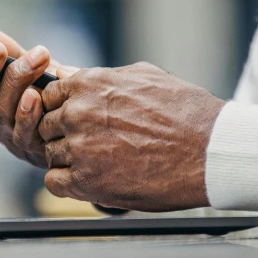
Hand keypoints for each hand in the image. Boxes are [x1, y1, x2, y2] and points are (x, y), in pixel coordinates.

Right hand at [0, 23, 73, 167]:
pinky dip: (31, 111)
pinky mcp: (31, 147)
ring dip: (17, 78)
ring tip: (39, 55)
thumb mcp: (28, 63)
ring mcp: (6, 132)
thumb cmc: (51, 89)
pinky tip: (40, 95)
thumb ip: (5, 48)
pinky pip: (25, 130)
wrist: (87, 125)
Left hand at [38, 63, 224, 210]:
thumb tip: (69, 73)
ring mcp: (80, 147)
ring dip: (67, 160)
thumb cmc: (186, 112)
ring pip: (50, 154)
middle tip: (88, 144)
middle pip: (46, 125)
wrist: (210, 150)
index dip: (61, 109)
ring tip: (97, 163)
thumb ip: (100, 77)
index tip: (75, 120)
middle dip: (63, 134)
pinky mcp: (87, 181)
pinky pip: (54, 182)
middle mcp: (78, 113)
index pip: (50, 95)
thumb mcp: (143, 77)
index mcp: (89, 84)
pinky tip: (88, 180)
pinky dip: (67, 184)